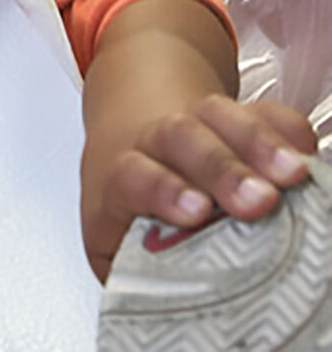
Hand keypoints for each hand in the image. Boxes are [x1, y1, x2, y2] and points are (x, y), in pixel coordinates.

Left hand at [82, 95, 316, 281]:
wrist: (130, 150)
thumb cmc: (126, 212)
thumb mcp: (116, 247)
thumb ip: (127, 271)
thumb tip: (148, 309)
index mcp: (121, 177)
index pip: (132, 175)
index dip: (163, 190)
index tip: (196, 213)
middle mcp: (156, 143)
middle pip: (180, 138)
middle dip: (222, 168)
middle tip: (258, 200)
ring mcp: (196, 124)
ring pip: (219, 116)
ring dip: (258, 143)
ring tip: (294, 174)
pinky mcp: (235, 119)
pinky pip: (262, 112)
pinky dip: (286, 129)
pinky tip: (304, 152)